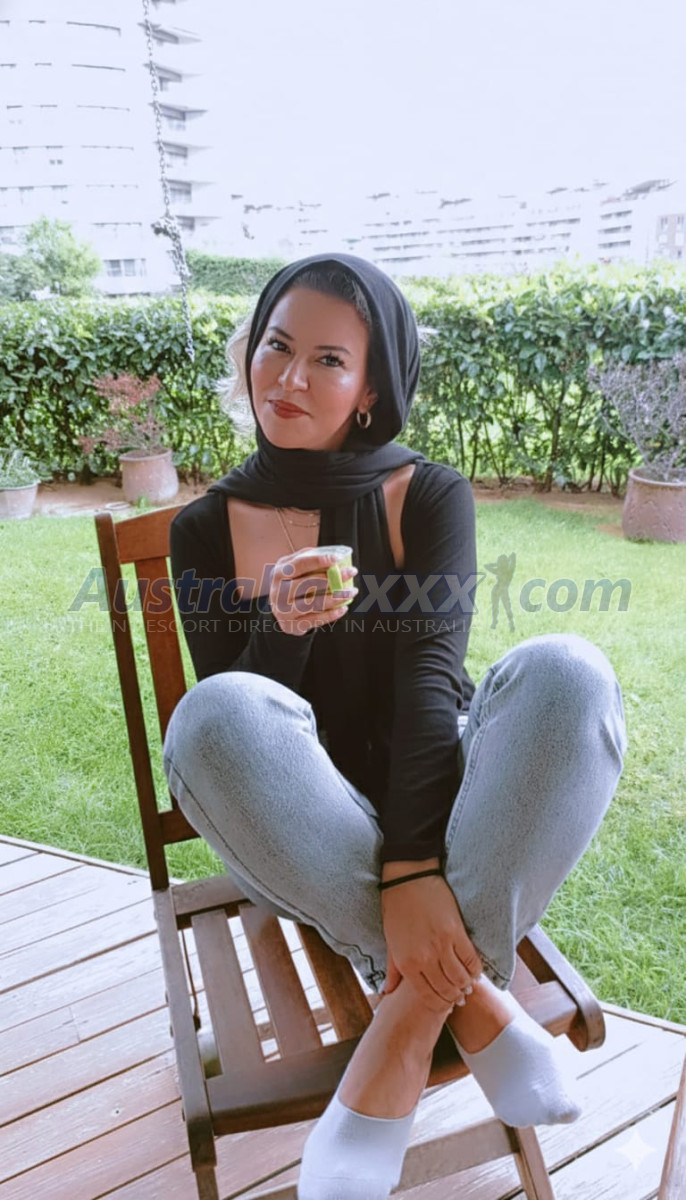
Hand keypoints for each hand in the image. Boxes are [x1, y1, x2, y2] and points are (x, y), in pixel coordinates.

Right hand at [269, 549, 357, 636]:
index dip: (318, 560)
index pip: (299, 564)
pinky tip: (343, 608)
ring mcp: (283, 610)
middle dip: (332, 578)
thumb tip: (333, 553)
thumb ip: (308, 559)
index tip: (337, 558)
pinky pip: (315, 620)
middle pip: (307, 584)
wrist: (279, 613)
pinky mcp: (292, 625)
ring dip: (336, 597)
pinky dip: (331, 614)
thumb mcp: (292, 570)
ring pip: (313, 603)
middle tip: (351, 572)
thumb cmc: (292, 586)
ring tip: (352, 592)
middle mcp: (278, 592)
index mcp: (279, 573)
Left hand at [380, 875, 482, 1013]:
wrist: (408, 879)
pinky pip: (472, 960)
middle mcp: (424, 959)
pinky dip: (475, 970)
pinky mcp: (456, 933)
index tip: (446, 1005)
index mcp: (407, 964)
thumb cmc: (396, 909)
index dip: (440, 1005)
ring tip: (467, 985)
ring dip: (466, 986)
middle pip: (447, 991)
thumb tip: (387, 993)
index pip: (428, 998)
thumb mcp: (390, 942)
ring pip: (461, 979)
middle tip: (459, 996)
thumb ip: (393, 970)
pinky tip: (475, 971)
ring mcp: (442, 946)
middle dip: (454, 997)